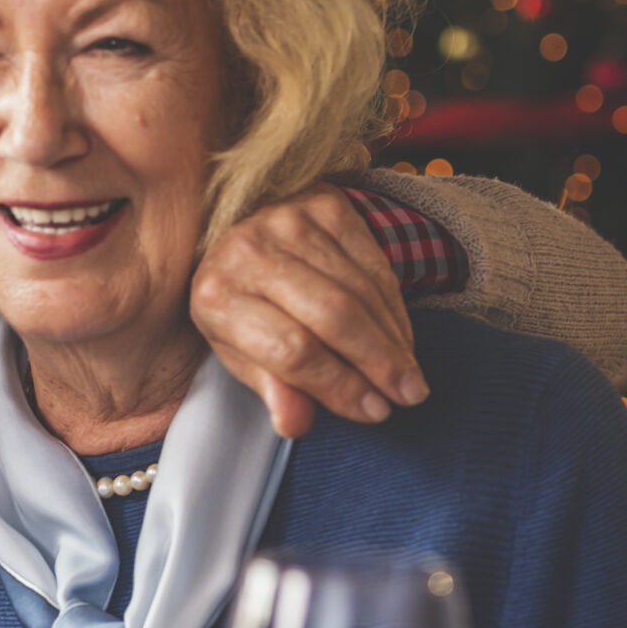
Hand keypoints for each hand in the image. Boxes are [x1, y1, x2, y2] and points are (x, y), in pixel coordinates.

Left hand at [191, 184, 426, 437]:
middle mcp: (248, 251)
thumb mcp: (239, 353)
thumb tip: (295, 424)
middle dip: (378, 363)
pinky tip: (401, 337)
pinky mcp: (324, 203)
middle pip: (333, 316)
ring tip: (410, 376)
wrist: (234, 235)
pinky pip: (374, 261)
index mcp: (216, 296)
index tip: (373, 412)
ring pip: (360, 291)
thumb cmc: (239, 307)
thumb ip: (270, 388)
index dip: (338, 386)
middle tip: (408, 396)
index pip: (290, 350)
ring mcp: (288, 219)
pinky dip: (395, 305)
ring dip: (394, 339)